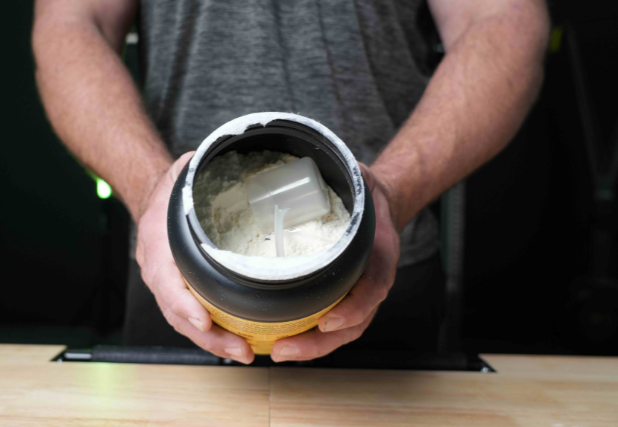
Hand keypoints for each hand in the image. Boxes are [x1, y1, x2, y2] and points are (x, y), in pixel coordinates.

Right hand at [135, 152, 254, 363]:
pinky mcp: (179, 289)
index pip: (165, 278)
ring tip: (244, 353)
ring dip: (213, 341)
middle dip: (207, 336)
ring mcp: (166, 282)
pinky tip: (239, 341)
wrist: (149, 196)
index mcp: (157, 240)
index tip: (202, 319)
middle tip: (240, 350)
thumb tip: (229, 157)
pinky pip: (192, 316)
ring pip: (184, 321)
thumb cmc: (170, 188)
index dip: (181, 302)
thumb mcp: (183, 171)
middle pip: (176, 312)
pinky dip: (213, 332)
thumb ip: (201, 168)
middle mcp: (158, 268)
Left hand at [271, 162, 400, 361]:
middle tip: (284, 349)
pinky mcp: (344, 295)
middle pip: (354, 321)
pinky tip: (281, 341)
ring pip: (342, 330)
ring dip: (312, 347)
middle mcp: (372, 277)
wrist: (381, 204)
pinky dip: (309, 336)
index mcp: (379, 249)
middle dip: (320, 342)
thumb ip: (339, 173)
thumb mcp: (356, 176)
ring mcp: (360, 291)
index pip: (374, 284)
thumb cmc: (362, 192)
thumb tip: (299, 154)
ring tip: (278, 352)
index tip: (329, 320)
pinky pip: (331, 322)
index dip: (355, 306)